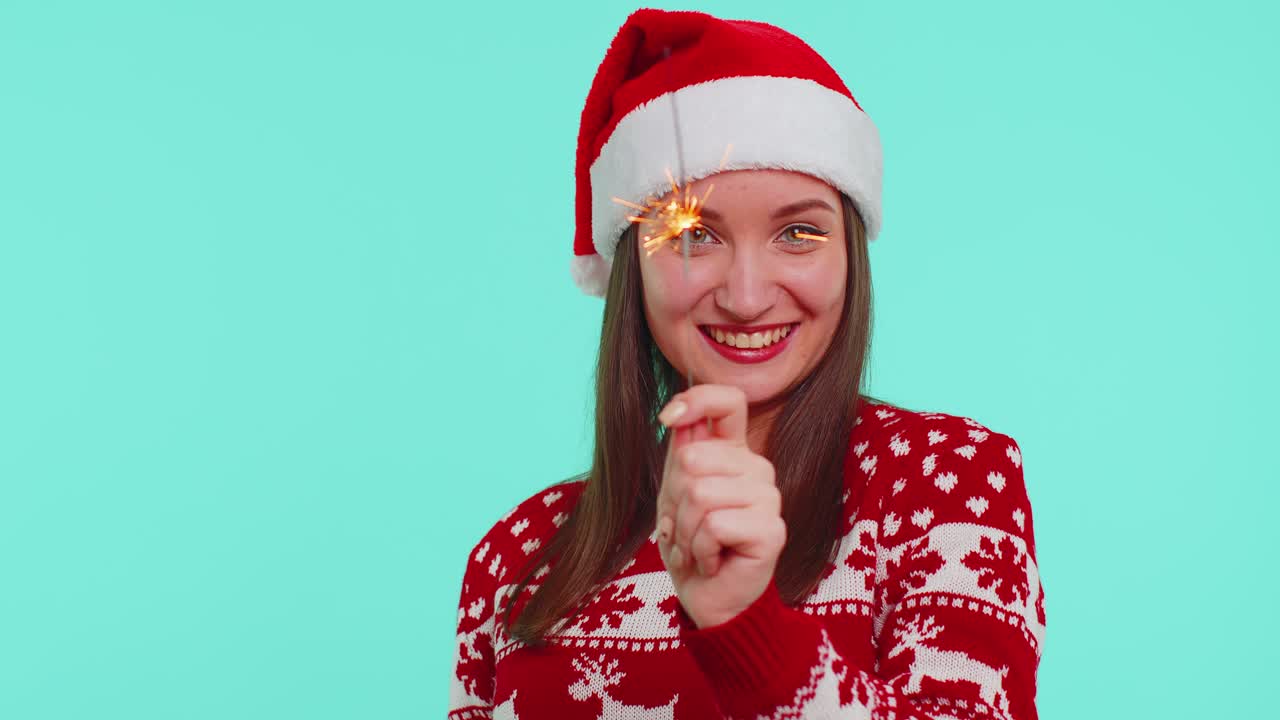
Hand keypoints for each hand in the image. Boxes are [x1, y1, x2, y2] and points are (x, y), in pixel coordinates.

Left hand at [655, 384, 785, 628]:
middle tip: (686, 528)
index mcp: (734, 453)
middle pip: (693, 457)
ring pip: (700, 493)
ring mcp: (768, 497)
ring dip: (685, 531)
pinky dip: (700, 550)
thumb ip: (681, 452)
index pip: (727, 401)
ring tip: (698, 548)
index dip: (695, 399)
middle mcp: (756, 468)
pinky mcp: (772, 529)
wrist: (709, 599)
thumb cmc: (693, 546)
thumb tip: (677, 417)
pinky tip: (713, 562)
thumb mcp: (676, 494)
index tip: (667, 418)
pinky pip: (714, 525)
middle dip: (674, 500)